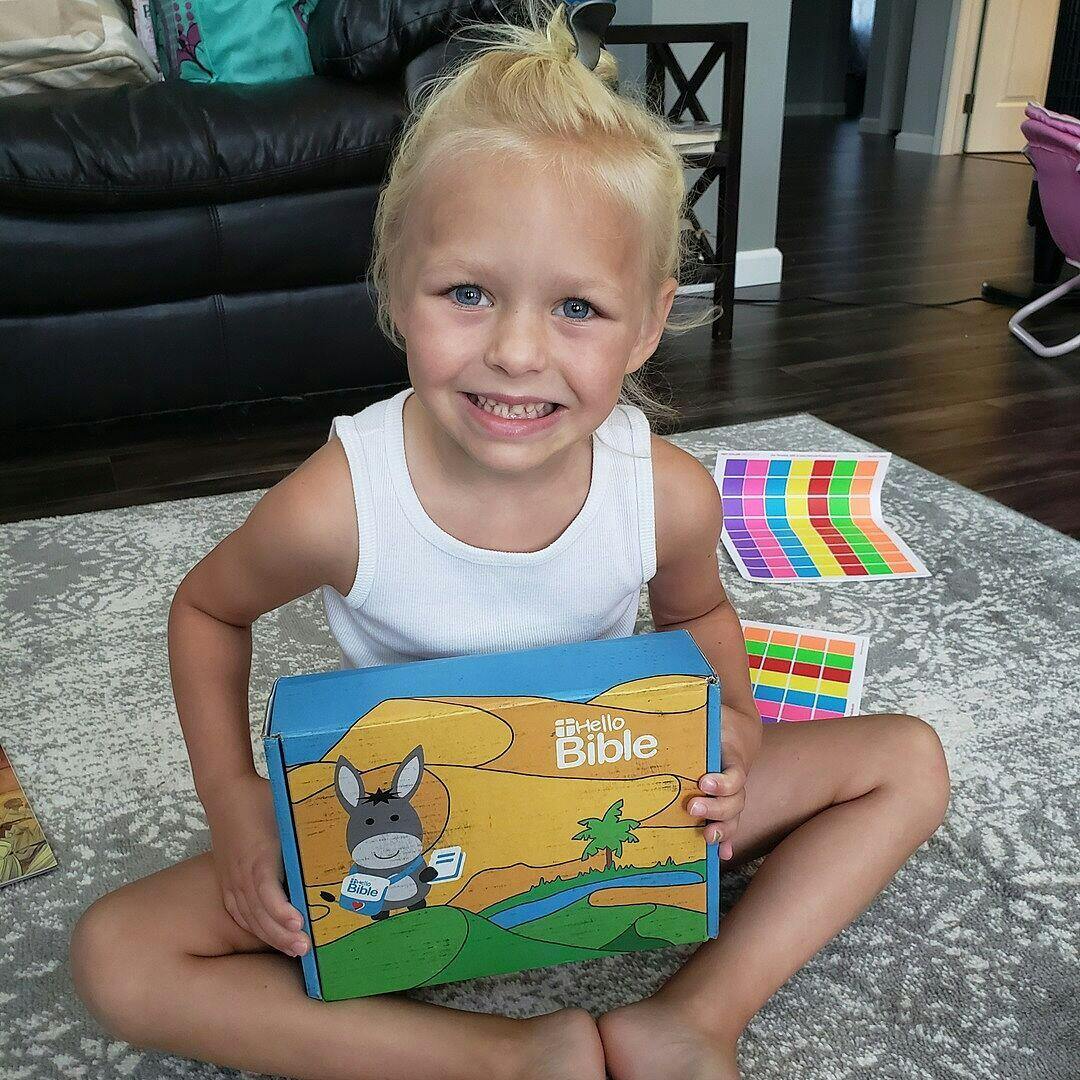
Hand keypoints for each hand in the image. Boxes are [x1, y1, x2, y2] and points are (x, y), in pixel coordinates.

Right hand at [204, 772, 310, 957]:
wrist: (225, 791)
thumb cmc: (261, 799)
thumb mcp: (285, 811)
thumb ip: (305, 829)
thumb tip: (340, 835)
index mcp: (259, 856)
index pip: (267, 892)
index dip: (282, 911)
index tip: (299, 924)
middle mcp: (242, 872)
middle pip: (260, 913)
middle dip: (281, 935)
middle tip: (305, 949)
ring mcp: (231, 879)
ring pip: (249, 917)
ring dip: (270, 936)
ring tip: (294, 950)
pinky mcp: (226, 880)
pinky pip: (238, 912)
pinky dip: (254, 928)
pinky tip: (270, 937)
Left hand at [687, 704, 757, 861]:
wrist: (738, 729)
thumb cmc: (718, 719)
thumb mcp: (711, 709)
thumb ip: (696, 704)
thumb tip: (665, 693)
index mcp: (732, 758)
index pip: (735, 774)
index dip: (723, 783)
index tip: (704, 782)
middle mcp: (734, 780)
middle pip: (735, 802)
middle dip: (715, 809)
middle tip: (692, 807)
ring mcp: (730, 794)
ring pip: (733, 817)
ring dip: (722, 829)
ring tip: (706, 837)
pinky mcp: (722, 803)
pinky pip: (728, 825)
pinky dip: (728, 842)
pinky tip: (723, 856)